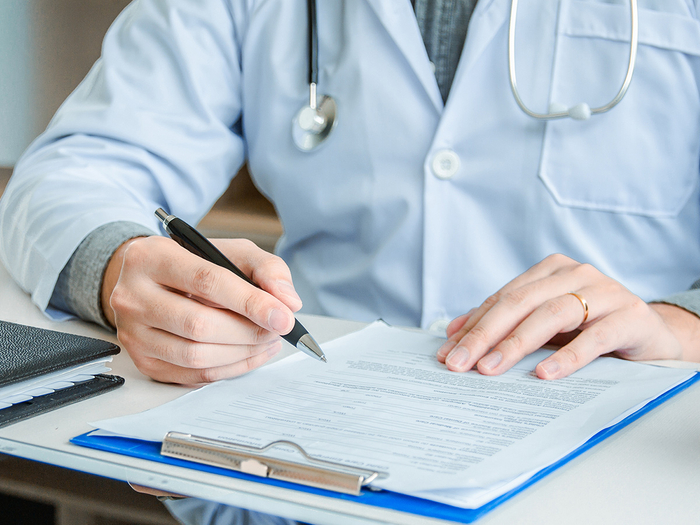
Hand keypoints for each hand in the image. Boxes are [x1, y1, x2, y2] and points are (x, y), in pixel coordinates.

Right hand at [102, 236, 301, 383]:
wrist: (152, 280)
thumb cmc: (195, 263)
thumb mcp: (232, 251)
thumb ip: (266, 269)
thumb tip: (288, 301)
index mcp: (151, 257)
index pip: (207, 282)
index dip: (251, 302)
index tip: (284, 316)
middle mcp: (132, 296)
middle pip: (200, 324)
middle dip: (249, 332)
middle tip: (278, 329)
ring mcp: (133, 333)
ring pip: (196, 356)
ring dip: (242, 353)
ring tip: (267, 340)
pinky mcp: (143, 361)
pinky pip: (193, 376)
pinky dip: (230, 368)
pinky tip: (251, 353)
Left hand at [436, 254, 699, 378]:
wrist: (651, 335)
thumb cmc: (591, 328)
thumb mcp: (545, 325)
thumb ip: (504, 324)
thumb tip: (453, 335)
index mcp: (550, 271)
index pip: (502, 298)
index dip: (473, 325)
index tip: (448, 351)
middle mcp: (576, 274)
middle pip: (519, 303)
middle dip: (484, 334)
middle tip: (459, 362)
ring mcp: (605, 292)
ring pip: (551, 314)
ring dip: (516, 343)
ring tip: (491, 368)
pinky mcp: (630, 316)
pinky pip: (594, 336)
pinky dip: (567, 356)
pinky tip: (544, 373)